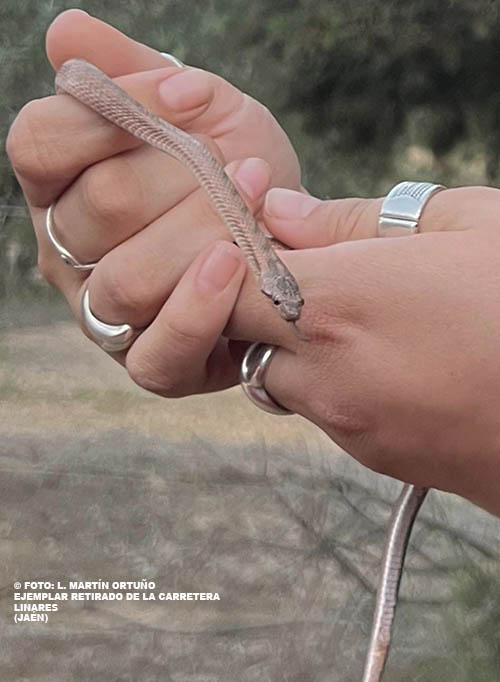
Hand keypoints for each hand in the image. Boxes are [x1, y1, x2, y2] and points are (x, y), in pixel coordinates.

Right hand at [6, 9, 299, 390]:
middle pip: (97, 208)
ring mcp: (106, 317)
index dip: (112, 113)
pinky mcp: (153, 365)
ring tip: (255, 211)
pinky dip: (199, 309)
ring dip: (203, 236)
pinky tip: (234, 266)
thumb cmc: (236, 172)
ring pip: (128, 280)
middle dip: (181, 177)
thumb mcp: (198, 111)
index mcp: (61, 187)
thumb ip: (134, 75)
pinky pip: (156, 353)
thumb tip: (65, 33)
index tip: (189, 97)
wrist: (287, 240)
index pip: (39, 143)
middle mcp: (69, 255)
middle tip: (243, 166)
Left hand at [148, 179, 499, 517]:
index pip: (225, 281)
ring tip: (365, 319)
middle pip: (238, 336)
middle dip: (255, 304)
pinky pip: (320, 412)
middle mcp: (326, 372)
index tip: (260, 237)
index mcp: (339, 302)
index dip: (229, 255)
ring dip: (293, 346)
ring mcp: (347, 424)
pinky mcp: (373, 456)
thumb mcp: (467, 224)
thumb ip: (356, 218)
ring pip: (275, 378)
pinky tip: (392, 359)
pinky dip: (330, 382)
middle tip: (312, 275)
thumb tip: (282, 210)